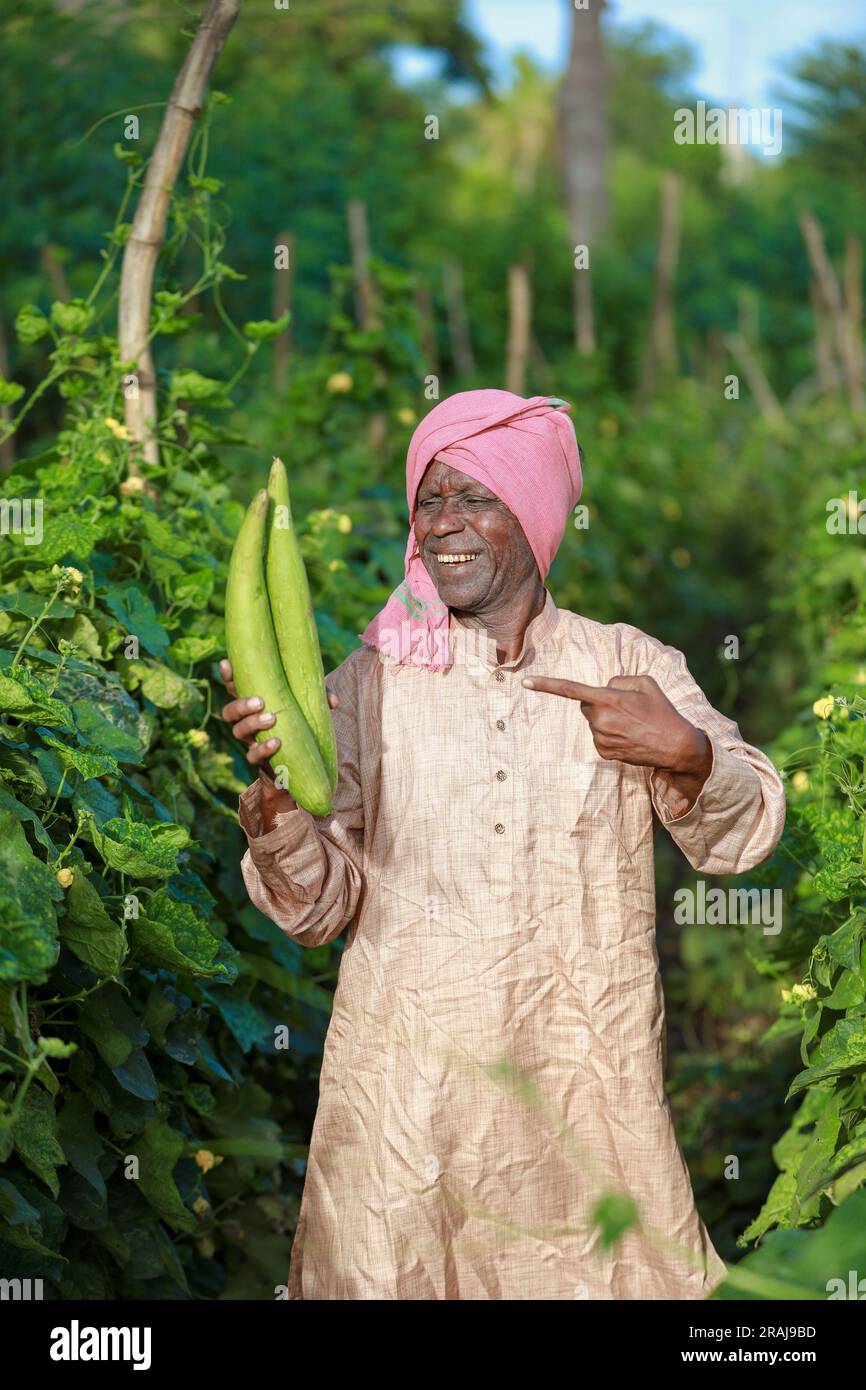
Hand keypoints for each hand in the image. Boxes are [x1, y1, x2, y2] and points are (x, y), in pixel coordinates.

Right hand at [219, 658, 339, 810]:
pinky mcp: (259, 758)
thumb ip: (321, 698)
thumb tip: (333, 702)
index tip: (226, 664)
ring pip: (237, 731)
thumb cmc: (302, 721)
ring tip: (271, 718)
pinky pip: (253, 756)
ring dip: (252, 723)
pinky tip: (277, 742)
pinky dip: (263, 749)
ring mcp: (251, 740)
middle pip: (229, 711)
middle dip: (241, 704)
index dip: (228, 676)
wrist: (301, 759)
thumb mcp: (310, 705)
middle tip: (260, 701)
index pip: (234, 687)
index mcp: (254, 702)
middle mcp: (246, 720)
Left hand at [521, 671, 709, 775]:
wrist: (675, 746)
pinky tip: (629, 736)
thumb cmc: (662, 711)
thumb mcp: (645, 683)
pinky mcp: (603, 752)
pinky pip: (598, 735)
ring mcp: (601, 738)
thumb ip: (619, 680)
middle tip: (625, 708)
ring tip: (632, 724)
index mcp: (608, 699)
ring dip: (606, 718)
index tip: (526, 682)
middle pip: (586, 704)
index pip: (571, 689)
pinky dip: (610, 733)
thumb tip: (605, 688)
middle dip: (598, 702)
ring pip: (593, 721)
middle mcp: (601, 719)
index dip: (546, 685)